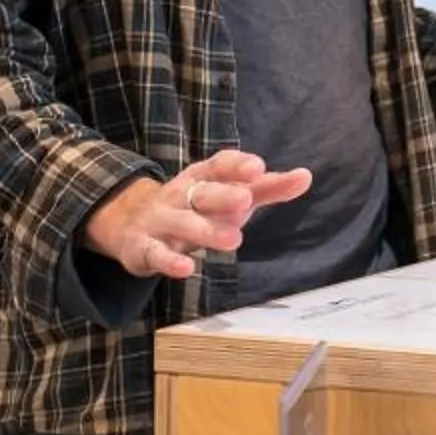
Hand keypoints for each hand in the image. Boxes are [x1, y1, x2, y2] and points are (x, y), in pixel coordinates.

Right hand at [82, 152, 313, 279]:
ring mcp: (161, 220)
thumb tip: (306, 176)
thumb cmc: (196, 207)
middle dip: (223, 195)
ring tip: (234, 240)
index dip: (237, 165)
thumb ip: (267, 188)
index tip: (258, 167)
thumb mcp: (230, 195)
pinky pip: (156, 253)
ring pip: (182, 223)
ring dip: (206, 230)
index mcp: (202, 177)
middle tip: (246, 200)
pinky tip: (187, 269)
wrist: (129, 223)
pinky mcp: (144, 248)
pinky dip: (169, 261)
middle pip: (202, 193)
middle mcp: (181, 195)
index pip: (219, 165)